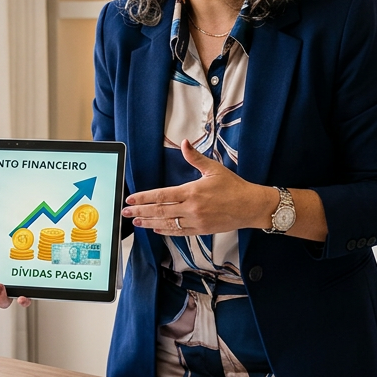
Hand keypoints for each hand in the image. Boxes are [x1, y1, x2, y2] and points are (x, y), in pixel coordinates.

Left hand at [121, 139, 274, 235]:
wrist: (250, 206)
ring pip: (167, 224)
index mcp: (192, 192)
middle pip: (159, 211)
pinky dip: (165, 231)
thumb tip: (184, 143)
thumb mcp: (214, 169)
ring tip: (136, 222)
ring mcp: (196, 222)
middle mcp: (191, 208)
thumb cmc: (234, 186)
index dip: (144, 198)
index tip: (131, 199)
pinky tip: (156, 229)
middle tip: (125, 212)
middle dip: (140, 211)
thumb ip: (195, 157)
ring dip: (149, 222)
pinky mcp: (201, 230)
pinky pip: (179, 232)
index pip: (161, 195)